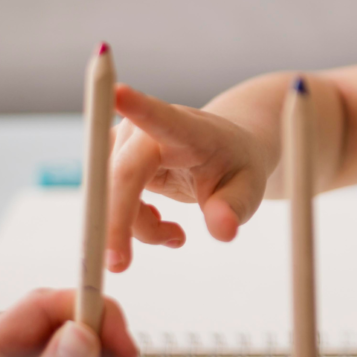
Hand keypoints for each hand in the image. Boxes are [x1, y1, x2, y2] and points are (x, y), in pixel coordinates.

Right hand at [107, 84, 273, 271]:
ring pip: (111, 196)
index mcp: (188, 129)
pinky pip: (108, 202)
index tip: (118, 91)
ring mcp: (126, 142)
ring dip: (136, 227)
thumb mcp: (248, 190)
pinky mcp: (112, 159)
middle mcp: (148, 130)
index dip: (137, 106)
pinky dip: (128, 224)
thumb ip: (233, 209)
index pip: (161, 117)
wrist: (226, 152)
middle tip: (119, 266)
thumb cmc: (237, 168)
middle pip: (121, 175)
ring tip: (175, 235)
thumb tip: (224, 230)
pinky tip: (159, 225)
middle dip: (116, 221)